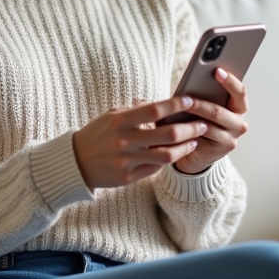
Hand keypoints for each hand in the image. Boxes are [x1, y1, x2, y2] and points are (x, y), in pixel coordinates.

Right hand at [73, 97, 208, 188]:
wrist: (76, 162)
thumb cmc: (98, 134)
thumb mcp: (113, 115)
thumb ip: (136, 110)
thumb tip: (163, 104)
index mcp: (121, 121)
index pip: (155, 110)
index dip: (176, 105)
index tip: (192, 100)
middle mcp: (125, 141)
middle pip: (167, 134)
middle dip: (190, 128)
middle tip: (202, 124)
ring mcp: (127, 161)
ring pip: (166, 155)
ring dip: (185, 147)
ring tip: (194, 141)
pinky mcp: (128, 177)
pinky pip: (155, 168)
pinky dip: (167, 160)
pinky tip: (175, 153)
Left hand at [174, 68, 248, 174]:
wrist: (197, 151)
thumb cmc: (199, 122)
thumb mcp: (203, 105)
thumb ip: (205, 94)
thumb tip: (194, 79)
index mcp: (239, 107)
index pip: (240, 92)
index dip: (230, 81)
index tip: (217, 71)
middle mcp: (239, 123)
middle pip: (221, 111)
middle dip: (201, 104)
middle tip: (187, 99)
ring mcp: (231, 138)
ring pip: (211, 125)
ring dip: (194, 117)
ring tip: (179, 110)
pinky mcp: (221, 150)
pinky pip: (204, 138)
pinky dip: (190, 130)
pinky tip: (178, 126)